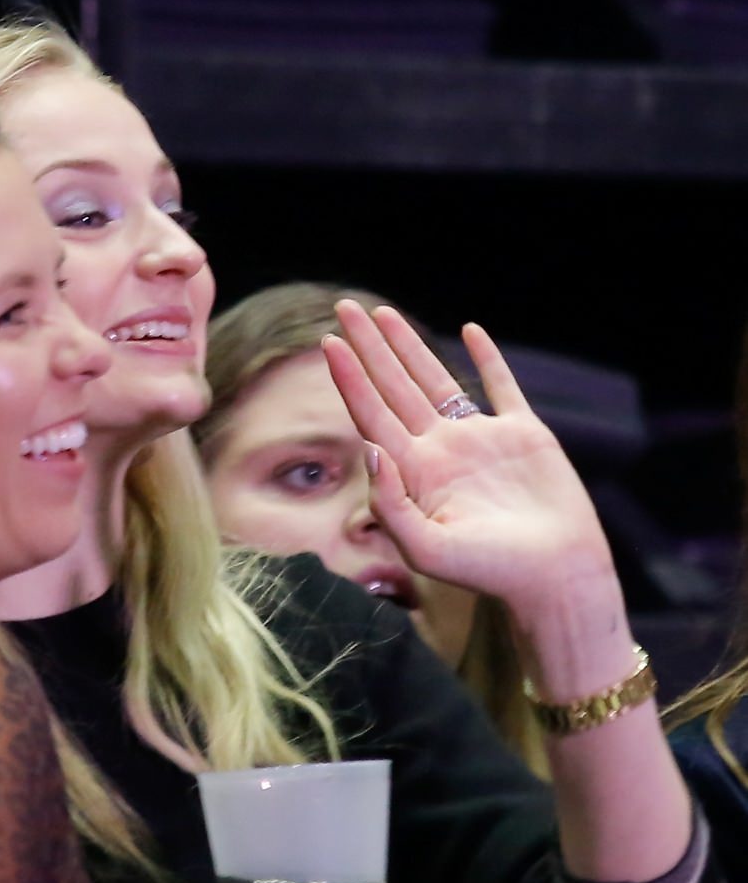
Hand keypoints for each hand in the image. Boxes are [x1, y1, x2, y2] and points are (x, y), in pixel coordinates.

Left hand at [323, 302, 614, 620]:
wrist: (553, 575)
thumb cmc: (489, 570)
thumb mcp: (425, 548)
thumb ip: (390, 503)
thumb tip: (369, 447)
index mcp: (414, 475)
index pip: (371, 415)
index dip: (349, 379)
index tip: (328, 342)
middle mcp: (441, 452)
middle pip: (394, 387)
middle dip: (369, 349)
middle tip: (344, 307)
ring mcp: (480, 440)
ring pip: (436, 379)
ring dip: (410, 345)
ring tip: (384, 313)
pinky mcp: (523, 434)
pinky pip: (502, 386)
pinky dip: (488, 357)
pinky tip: (470, 330)